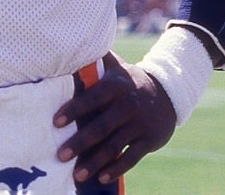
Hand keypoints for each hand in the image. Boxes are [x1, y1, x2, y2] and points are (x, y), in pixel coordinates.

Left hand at [53, 52, 176, 185]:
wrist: (168, 93)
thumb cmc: (129, 81)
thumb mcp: (116, 67)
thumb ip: (95, 60)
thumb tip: (68, 47)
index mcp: (117, 85)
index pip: (94, 97)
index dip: (75, 109)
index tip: (56, 121)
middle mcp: (129, 105)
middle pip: (102, 126)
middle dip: (80, 142)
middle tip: (60, 155)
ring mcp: (140, 124)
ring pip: (115, 146)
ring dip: (95, 162)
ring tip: (76, 174)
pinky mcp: (150, 140)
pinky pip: (132, 158)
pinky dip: (117, 169)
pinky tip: (101, 178)